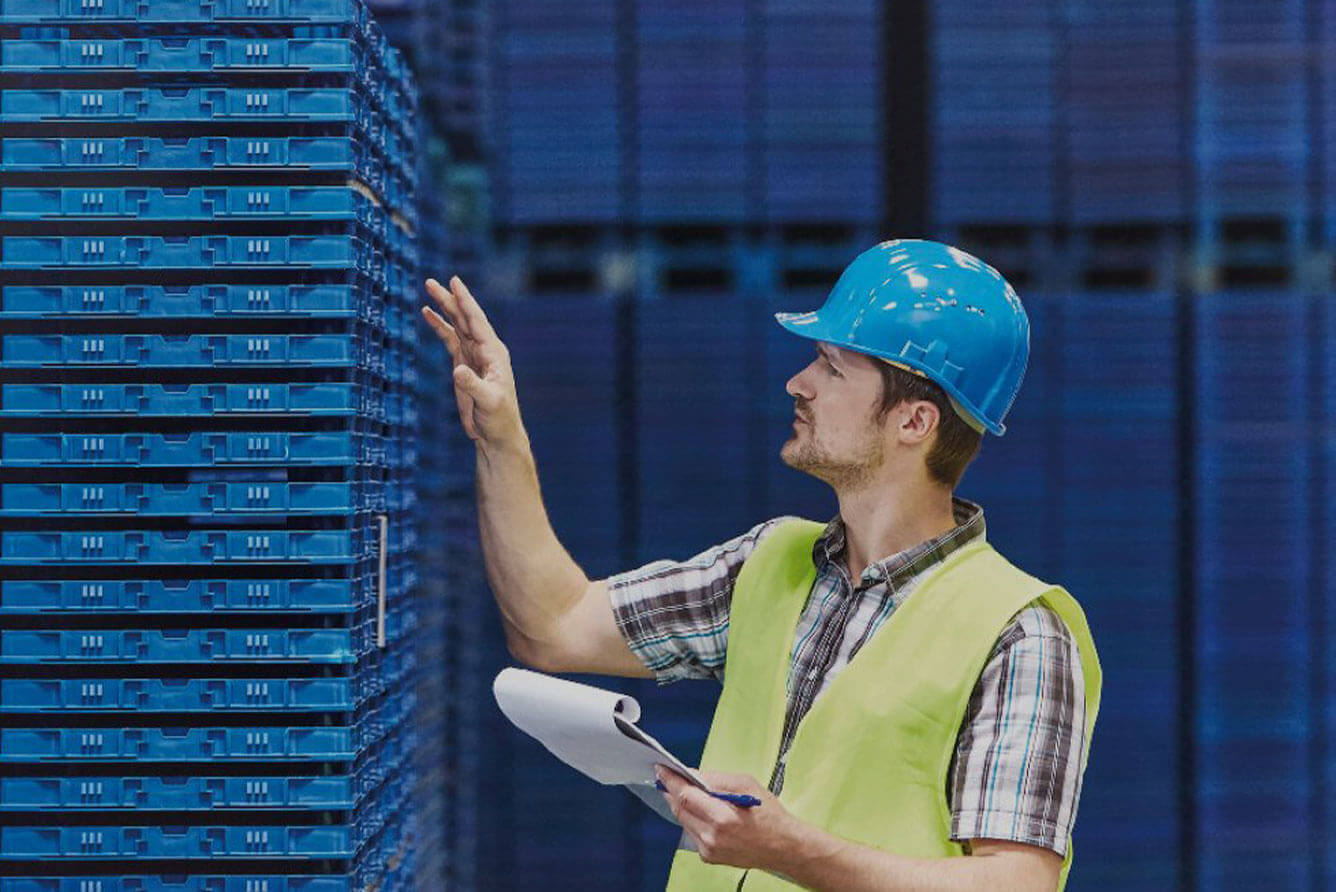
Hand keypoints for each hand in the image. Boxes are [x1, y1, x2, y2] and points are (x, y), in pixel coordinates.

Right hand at [421, 276, 523, 447]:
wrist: (496, 434)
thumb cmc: (498, 418)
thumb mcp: (488, 402)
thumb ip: (473, 385)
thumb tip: (458, 370)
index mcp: (494, 353)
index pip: (477, 321)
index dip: (465, 301)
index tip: (454, 282)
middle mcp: (485, 350)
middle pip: (464, 318)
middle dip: (450, 299)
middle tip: (431, 282)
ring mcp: (473, 356)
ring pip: (457, 325)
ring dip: (444, 308)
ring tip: (428, 290)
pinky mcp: (463, 365)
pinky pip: (450, 339)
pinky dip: (440, 326)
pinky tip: (429, 314)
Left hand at [655, 765, 805, 873]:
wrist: (782, 846)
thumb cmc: (768, 814)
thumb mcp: (745, 784)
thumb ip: (715, 779)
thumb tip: (692, 774)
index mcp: (722, 817)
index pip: (685, 796)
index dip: (670, 781)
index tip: (661, 770)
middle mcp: (712, 837)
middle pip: (679, 809)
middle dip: (672, 791)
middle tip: (668, 777)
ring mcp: (709, 849)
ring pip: (683, 821)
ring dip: (682, 805)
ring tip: (684, 791)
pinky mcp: (708, 857)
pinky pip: (692, 832)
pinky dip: (693, 819)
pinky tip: (701, 811)